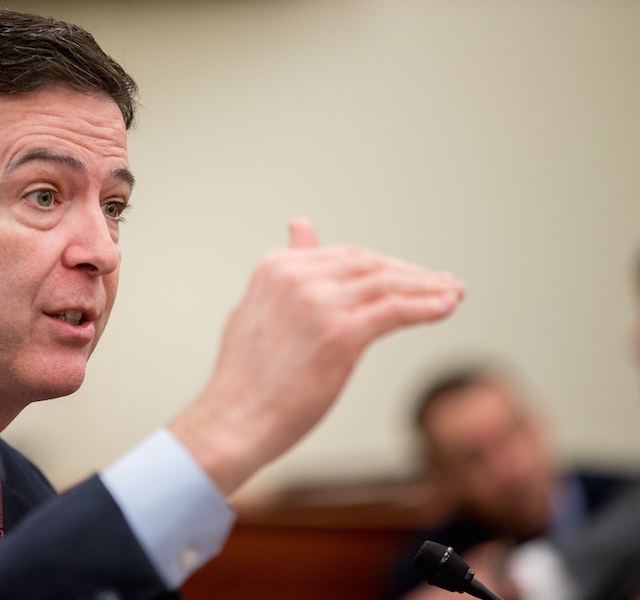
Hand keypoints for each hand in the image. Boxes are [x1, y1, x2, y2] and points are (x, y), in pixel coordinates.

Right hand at [169, 218, 464, 495]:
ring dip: (428, 288)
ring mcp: (319, 303)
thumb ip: (289, 267)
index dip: (385, 265)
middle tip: (444, 283)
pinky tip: (446, 308)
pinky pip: (396, 311)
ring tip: (454, 294)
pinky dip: (426, 307)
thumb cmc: (247, 376)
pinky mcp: (341, 334)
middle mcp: (297, 276)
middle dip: (411, 273)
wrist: (235, 421)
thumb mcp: (260, 306)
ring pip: (388, 284)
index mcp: (276, 266)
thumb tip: (301, 223)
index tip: (412, 276)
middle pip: (370, 265)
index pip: (345, 256)